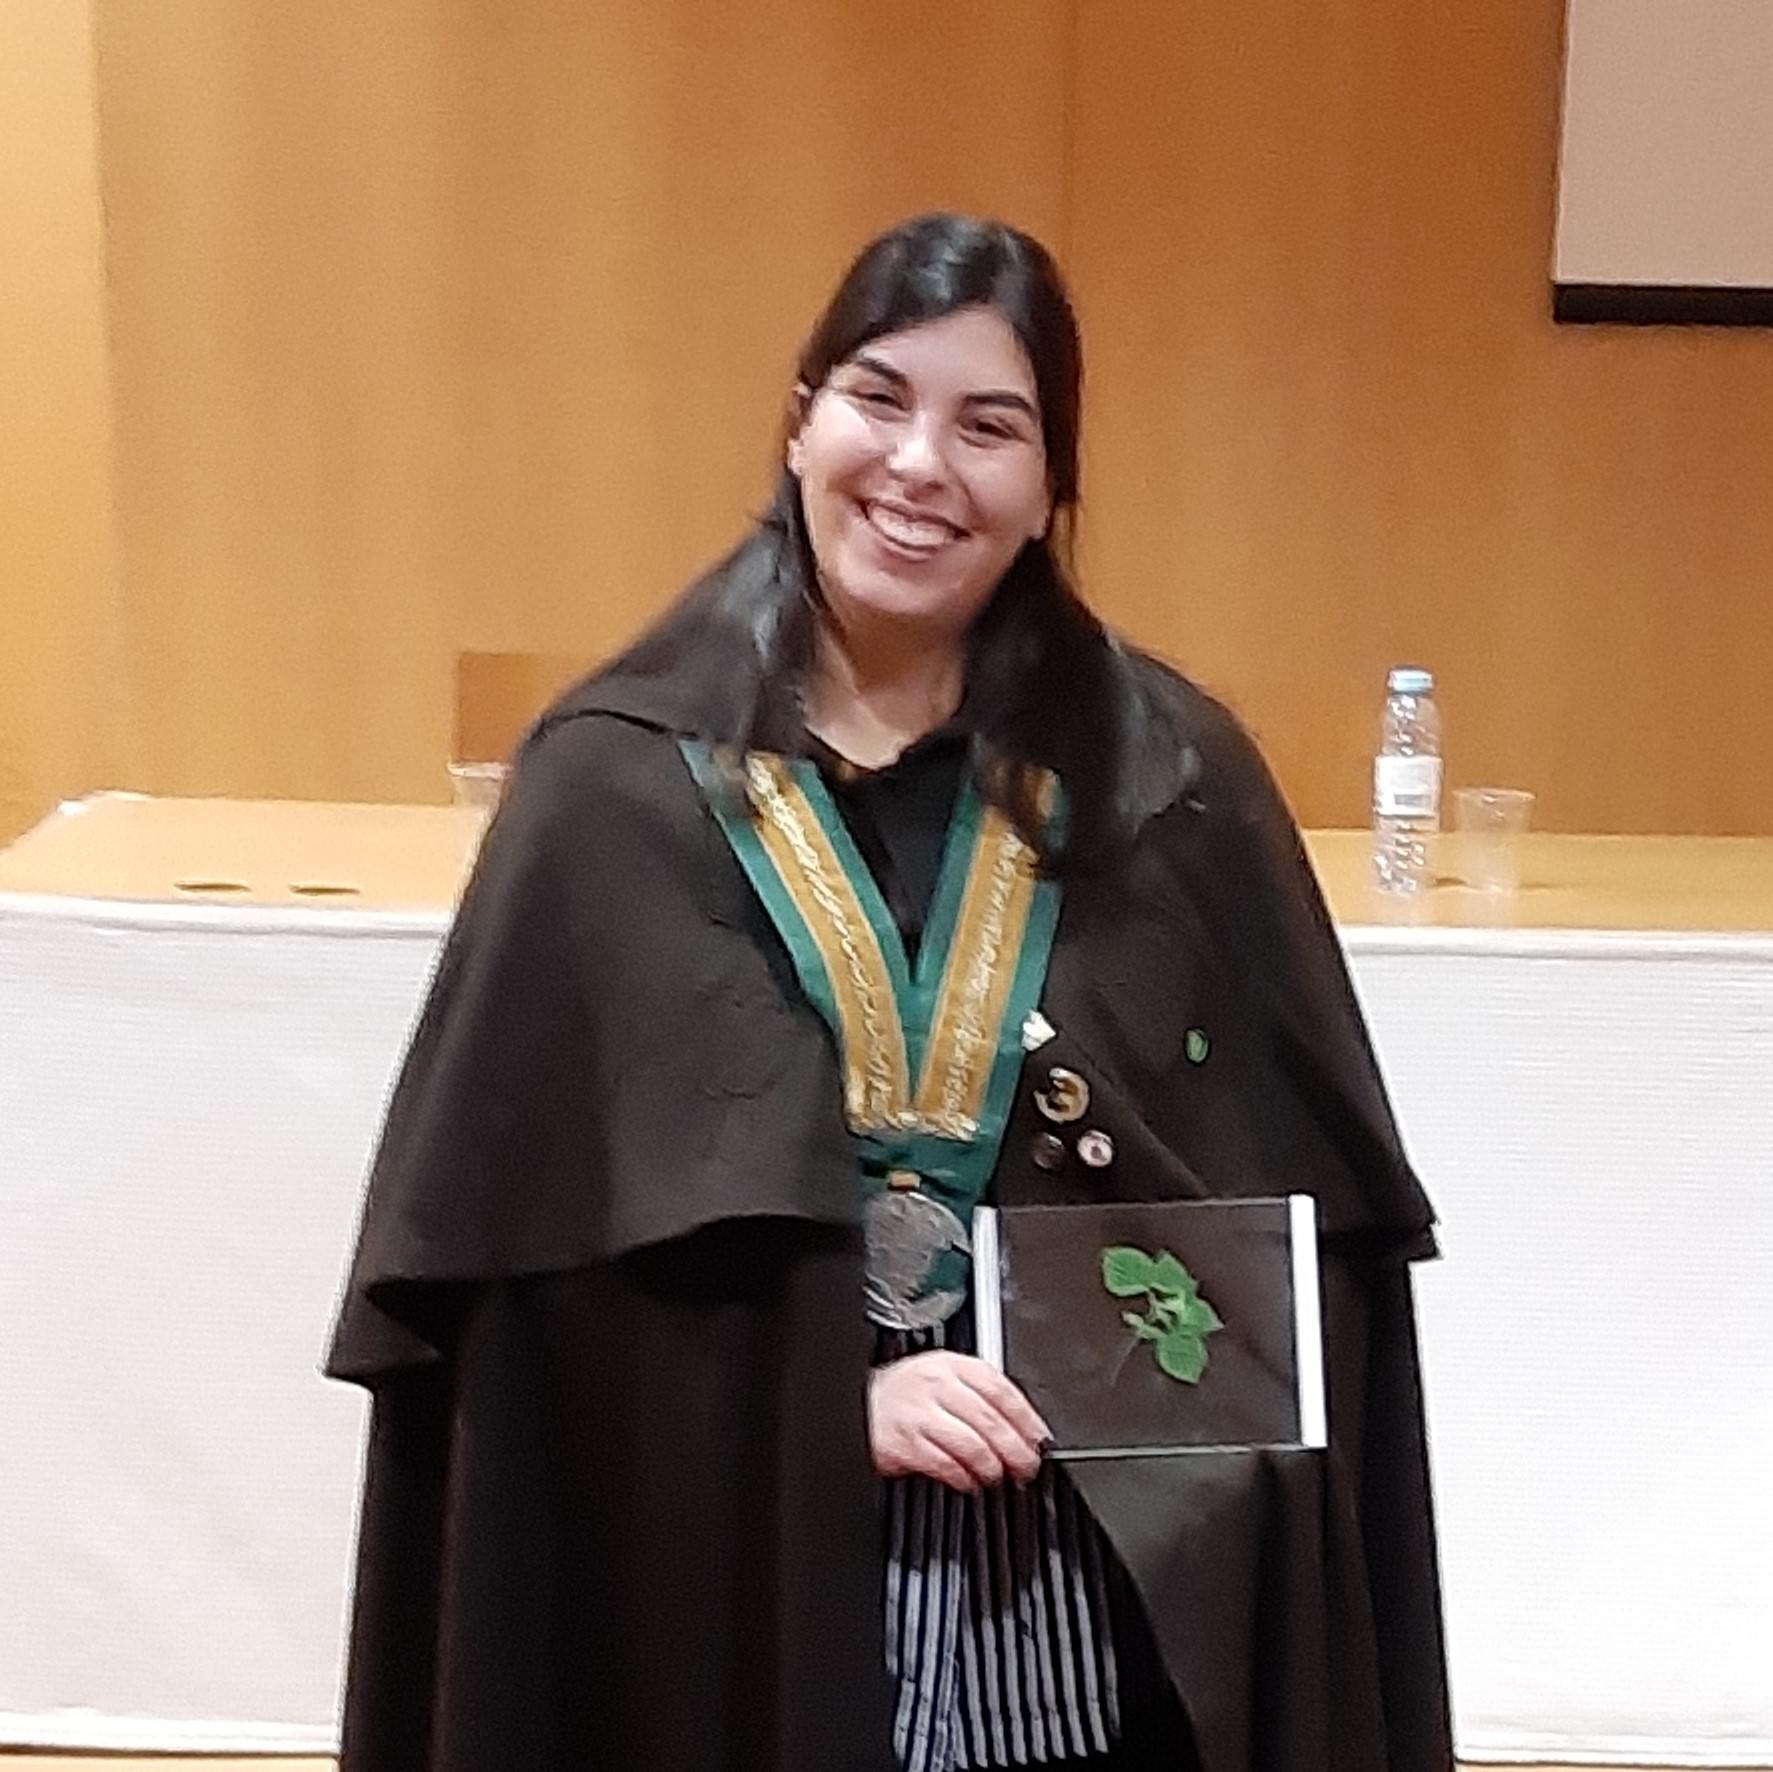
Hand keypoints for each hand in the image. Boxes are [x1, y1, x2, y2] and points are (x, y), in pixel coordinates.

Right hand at [868, 1351, 1050, 1492]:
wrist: (863, 1404)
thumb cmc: (908, 1393)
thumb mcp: (943, 1376)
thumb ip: (980, 1394)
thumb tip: (1023, 1427)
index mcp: (952, 1365)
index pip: (1001, 1390)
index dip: (1026, 1419)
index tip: (1039, 1439)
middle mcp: (937, 1386)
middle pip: (990, 1420)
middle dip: (1016, 1449)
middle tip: (1027, 1466)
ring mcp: (920, 1415)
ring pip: (972, 1445)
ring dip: (992, 1466)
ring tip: (997, 1475)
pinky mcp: (906, 1444)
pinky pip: (946, 1465)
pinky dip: (963, 1478)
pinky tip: (969, 1481)